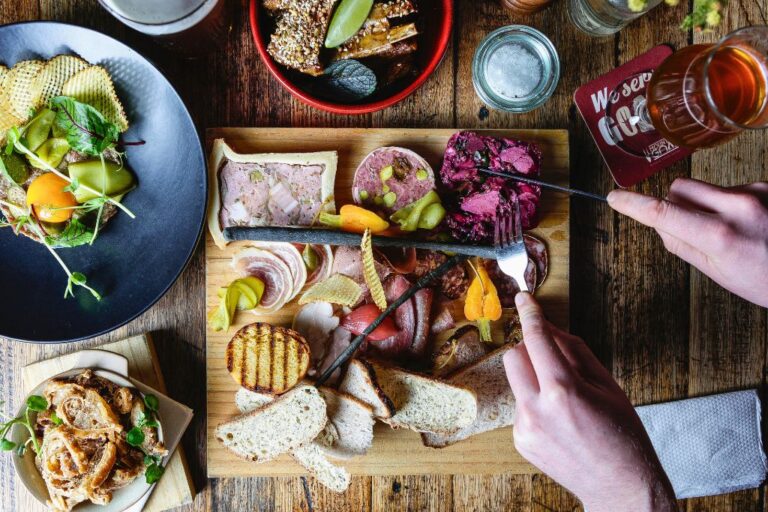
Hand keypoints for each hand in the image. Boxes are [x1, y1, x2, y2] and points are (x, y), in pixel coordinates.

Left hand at [504, 293, 676, 511]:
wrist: (621, 487)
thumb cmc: (623, 435)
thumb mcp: (607, 385)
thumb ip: (575, 352)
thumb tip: (551, 329)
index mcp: (563, 391)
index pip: (537, 340)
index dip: (530, 315)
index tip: (523, 299)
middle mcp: (537, 409)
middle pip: (514, 356)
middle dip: (530, 349)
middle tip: (554, 358)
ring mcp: (525, 428)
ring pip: (517, 382)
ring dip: (535, 378)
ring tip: (565, 399)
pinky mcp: (521, 441)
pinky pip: (521, 406)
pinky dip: (536, 403)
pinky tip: (561, 421)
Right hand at [607, 179, 767, 307]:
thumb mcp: (721, 274)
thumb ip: (685, 245)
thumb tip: (662, 225)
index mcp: (721, 235)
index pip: (662, 212)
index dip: (633, 205)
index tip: (615, 198)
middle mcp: (739, 206)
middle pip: (680, 188)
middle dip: (675, 203)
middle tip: (690, 227)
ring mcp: (758, 191)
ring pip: (707, 188)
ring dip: (709, 205)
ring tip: (735, 232)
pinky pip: (733, 188)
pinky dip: (733, 204)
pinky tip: (753, 225)